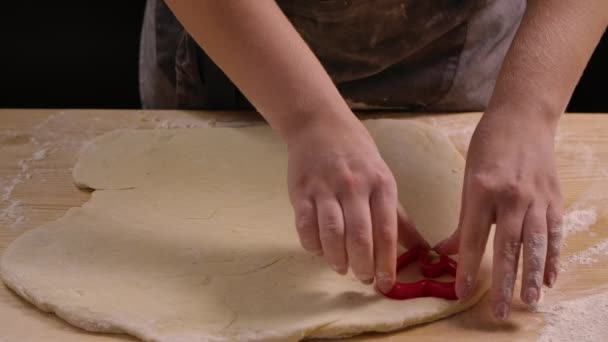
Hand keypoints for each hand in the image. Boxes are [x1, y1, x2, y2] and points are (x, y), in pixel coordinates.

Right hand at [286, 115, 427, 292]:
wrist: (319, 125)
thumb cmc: (357, 156)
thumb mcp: (384, 180)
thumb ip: (399, 217)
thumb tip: (423, 250)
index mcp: (380, 184)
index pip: (386, 230)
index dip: (387, 261)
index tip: (386, 284)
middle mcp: (354, 186)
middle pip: (358, 235)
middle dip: (362, 265)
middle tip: (365, 279)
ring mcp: (325, 188)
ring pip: (331, 233)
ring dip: (337, 258)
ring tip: (342, 268)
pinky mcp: (301, 191)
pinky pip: (305, 226)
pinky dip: (312, 245)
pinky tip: (320, 251)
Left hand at [435, 111, 562, 319]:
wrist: (523, 118)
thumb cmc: (488, 146)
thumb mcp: (468, 177)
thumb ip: (463, 218)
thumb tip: (446, 251)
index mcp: (483, 190)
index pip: (474, 237)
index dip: (468, 267)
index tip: (462, 292)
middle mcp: (512, 197)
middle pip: (508, 247)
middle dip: (504, 282)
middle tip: (500, 311)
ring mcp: (537, 198)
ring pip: (536, 244)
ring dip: (532, 275)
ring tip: (529, 301)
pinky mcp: (555, 198)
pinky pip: (556, 233)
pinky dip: (554, 257)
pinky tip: (550, 278)